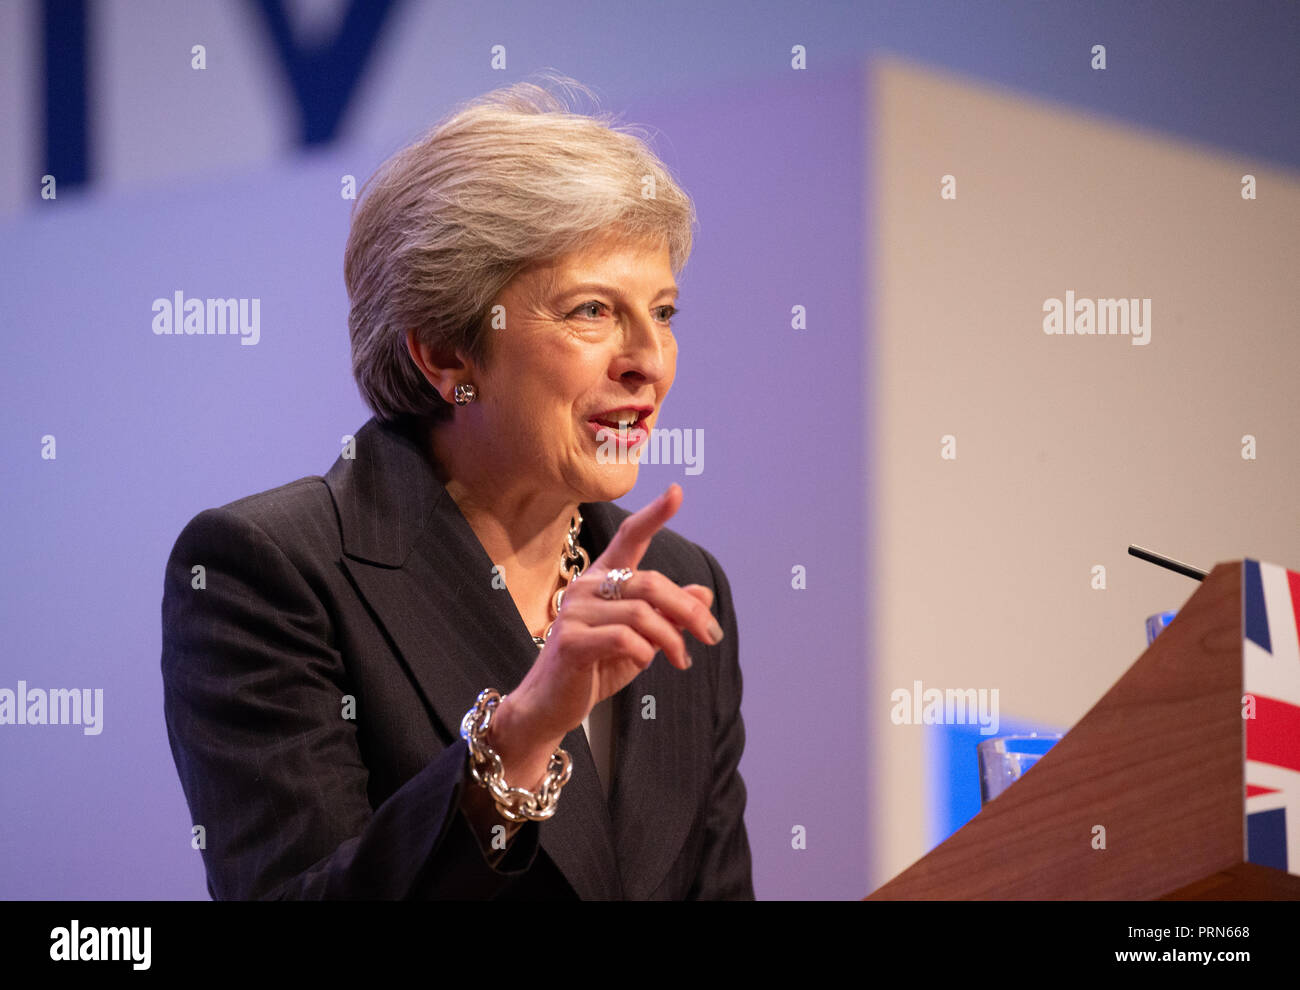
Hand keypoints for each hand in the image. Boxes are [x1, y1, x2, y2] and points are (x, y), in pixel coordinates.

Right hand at [488, 484, 722, 786]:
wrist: (551, 707)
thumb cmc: (594, 669)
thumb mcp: (641, 641)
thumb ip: (668, 615)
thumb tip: (703, 594)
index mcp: (602, 579)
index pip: (629, 538)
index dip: (654, 515)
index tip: (677, 492)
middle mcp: (585, 586)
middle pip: (651, 583)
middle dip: (688, 610)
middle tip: (711, 635)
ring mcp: (574, 612)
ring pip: (642, 614)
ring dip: (672, 640)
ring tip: (681, 660)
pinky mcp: (569, 641)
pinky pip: (624, 639)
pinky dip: (645, 653)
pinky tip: (647, 663)